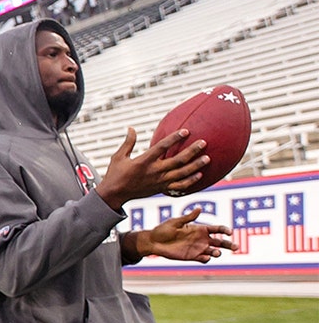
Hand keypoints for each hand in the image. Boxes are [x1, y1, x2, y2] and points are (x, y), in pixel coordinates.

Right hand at [95, 128, 209, 209]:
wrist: (114, 194)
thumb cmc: (115, 174)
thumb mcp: (118, 156)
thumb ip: (128, 142)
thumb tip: (131, 128)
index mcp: (144, 161)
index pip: (162, 147)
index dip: (174, 138)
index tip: (186, 131)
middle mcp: (154, 171)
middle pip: (178, 160)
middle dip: (192, 151)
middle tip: (203, 142)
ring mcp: (159, 181)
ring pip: (182, 173)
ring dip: (196, 166)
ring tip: (207, 158)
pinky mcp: (161, 189)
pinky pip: (179, 186)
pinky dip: (190, 181)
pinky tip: (199, 175)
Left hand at [138, 208, 233, 262]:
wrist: (153, 242)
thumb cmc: (163, 230)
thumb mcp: (175, 222)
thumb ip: (188, 217)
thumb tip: (199, 209)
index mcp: (199, 228)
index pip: (216, 229)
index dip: (225, 230)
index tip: (229, 232)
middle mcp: (201, 239)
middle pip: (220, 242)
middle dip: (229, 244)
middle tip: (236, 247)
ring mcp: (197, 248)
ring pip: (213, 251)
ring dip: (217, 252)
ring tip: (216, 253)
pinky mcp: (191, 256)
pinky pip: (202, 259)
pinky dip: (206, 259)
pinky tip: (205, 258)